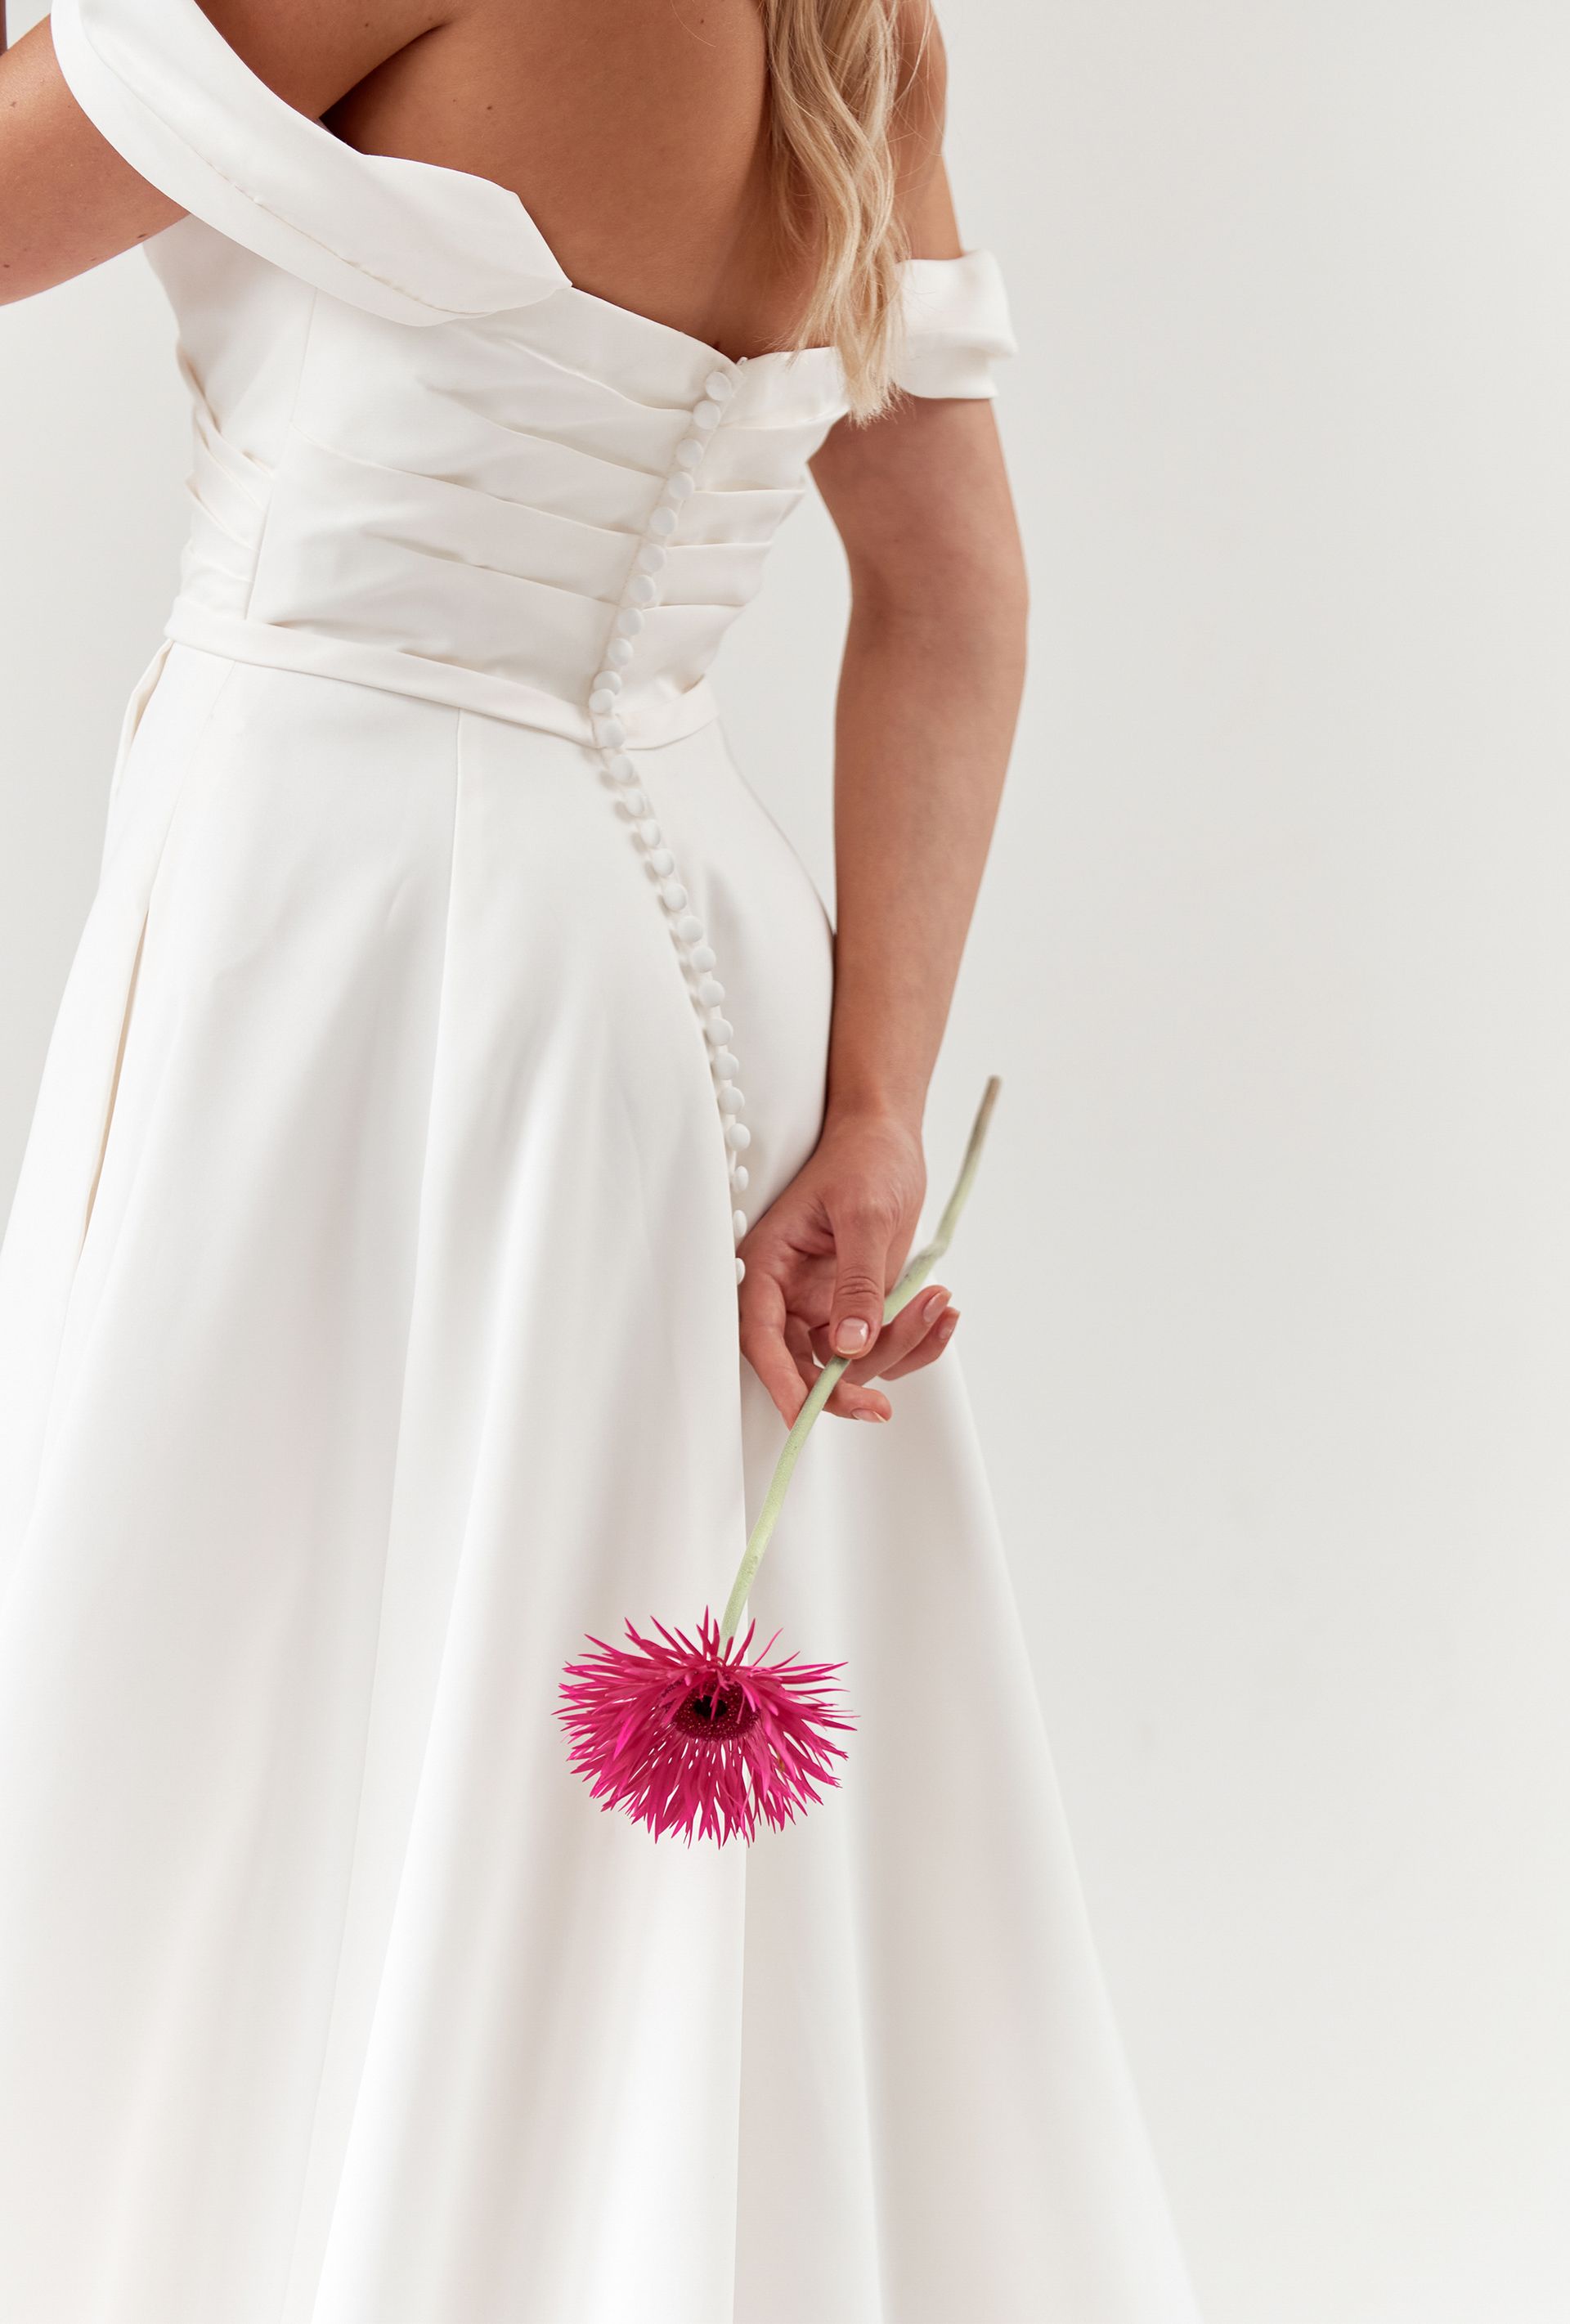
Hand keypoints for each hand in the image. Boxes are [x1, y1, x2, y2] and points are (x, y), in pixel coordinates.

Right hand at [737, 1110, 960, 1424]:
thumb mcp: (865, 1216)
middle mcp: (789, 1294)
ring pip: (850, 1362)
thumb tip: (848, 1346)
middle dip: (846, 1386)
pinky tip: (943, 1312)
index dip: (779, 1382)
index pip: (761, 1337)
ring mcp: (823, 1305)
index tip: (805, 1415)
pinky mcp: (857, 1308)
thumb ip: (856, 1284)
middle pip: (803, 1365)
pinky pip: (882, 1347)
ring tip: (939, 1303)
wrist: (888, 1138)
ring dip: (900, 1348)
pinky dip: (917, 1340)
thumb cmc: (865, 1159)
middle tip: (882, 1407)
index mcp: (767, 1266)